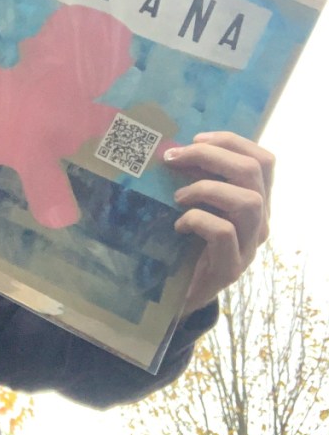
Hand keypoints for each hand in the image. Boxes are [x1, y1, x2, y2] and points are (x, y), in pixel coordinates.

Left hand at [163, 131, 273, 316]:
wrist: (177, 295)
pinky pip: (224, 233)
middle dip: (211, 155)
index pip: (263, 160)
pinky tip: (178, 225)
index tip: (195, 139)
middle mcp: (260, 221)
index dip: (231, 142)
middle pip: (254, 171)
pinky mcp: (230, 267)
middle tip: (174, 158)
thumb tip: (171, 147)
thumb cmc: (183, 242)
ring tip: (178, 196)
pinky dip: (197, 220)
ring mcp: (249, 245)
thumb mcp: (193, 204)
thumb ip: (194, 180)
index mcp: (255, 201)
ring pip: (249, 201)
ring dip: (207, 188)